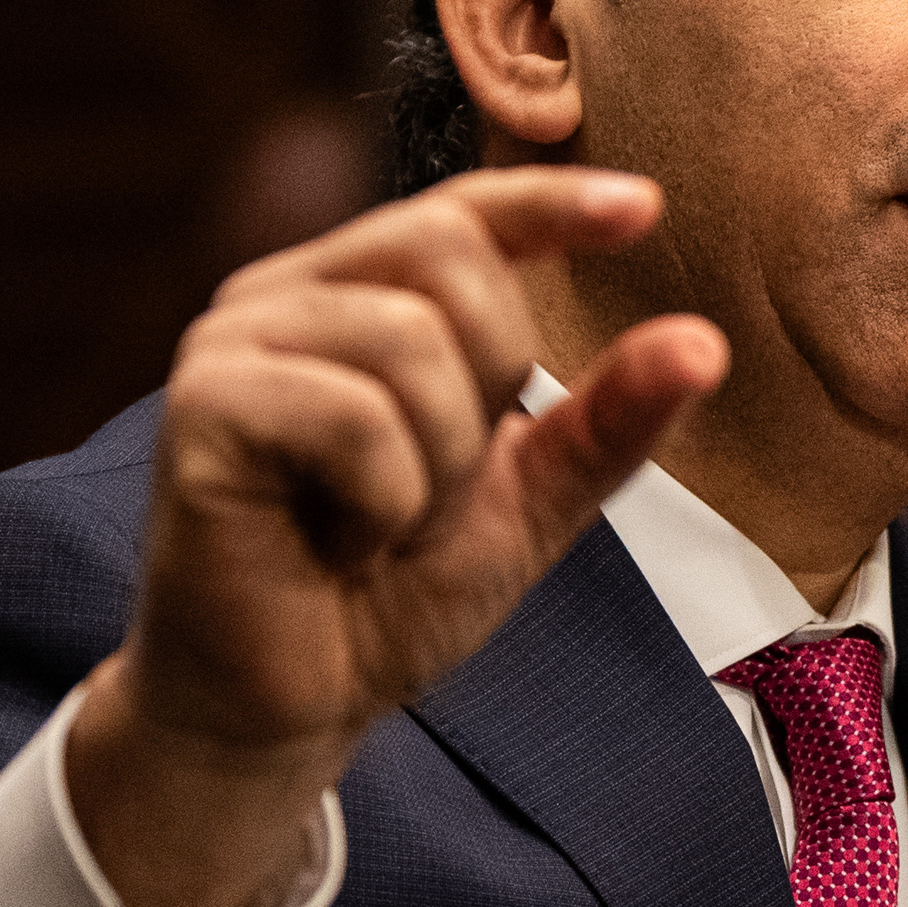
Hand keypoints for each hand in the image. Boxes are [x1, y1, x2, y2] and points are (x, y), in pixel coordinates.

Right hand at [68, 168, 727, 906]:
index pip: (463, 212)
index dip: (551, 201)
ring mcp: (232, 341)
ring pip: (408, 342)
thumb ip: (607, 420)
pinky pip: (354, 414)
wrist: (294, 705)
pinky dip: (381, 498)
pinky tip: (336, 541)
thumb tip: (705, 342)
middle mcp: (284, 294)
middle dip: (487, 386)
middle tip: (432, 489)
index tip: (645, 211)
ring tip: (378, 525)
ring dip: (434, 465)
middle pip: (449, 255)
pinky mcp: (202, 405)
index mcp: (356, 295)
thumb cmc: (393, 594)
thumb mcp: (531, 498)